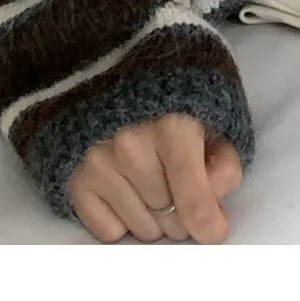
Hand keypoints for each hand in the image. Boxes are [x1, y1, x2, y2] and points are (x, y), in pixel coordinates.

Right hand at [67, 115, 243, 243]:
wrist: (110, 69)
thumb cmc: (173, 98)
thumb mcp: (216, 119)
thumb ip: (223, 163)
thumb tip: (212, 208)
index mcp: (174, 129)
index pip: (195, 203)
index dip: (210, 225)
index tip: (212, 229)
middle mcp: (131, 148)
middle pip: (173, 223)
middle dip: (183, 214)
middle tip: (180, 186)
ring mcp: (99, 164)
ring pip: (142, 230)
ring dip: (153, 219)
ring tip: (152, 185)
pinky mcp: (76, 179)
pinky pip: (108, 231)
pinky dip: (120, 220)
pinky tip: (125, 191)